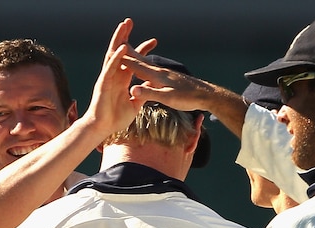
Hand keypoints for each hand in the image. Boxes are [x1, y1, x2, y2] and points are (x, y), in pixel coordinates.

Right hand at [81, 18, 156, 136]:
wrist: (102, 128)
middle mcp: (114, 76)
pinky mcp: (103, 83)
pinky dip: (117, 57)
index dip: (142, 50)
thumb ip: (142, 94)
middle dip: (125, 36)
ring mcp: (108, 78)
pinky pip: (111, 67)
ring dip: (119, 39)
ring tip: (124, 26)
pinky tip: (123, 47)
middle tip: (130, 21)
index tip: (154, 41)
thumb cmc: (116, 119)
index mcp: (122, 80)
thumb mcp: (135, 105)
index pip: (134, 60)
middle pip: (121, 52)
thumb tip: (150, 86)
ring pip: (113, 54)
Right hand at [123, 53, 247, 134]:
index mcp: (155, 75)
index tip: (109, 54)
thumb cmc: (187, 98)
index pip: (135, 66)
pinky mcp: (168, 77)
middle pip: (139, 60)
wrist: (206, 95)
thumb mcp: (167, 98)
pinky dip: (142, 66)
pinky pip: (150, 70)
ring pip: (145, 64)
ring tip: (126, 52)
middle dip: (127, 51)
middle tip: (117, 42)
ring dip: (134, 57)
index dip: (122, 60)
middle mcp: (158, 71)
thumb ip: (149, 93)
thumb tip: (132, 89)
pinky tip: (143, 69)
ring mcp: (163, 73)